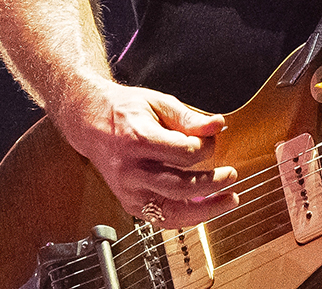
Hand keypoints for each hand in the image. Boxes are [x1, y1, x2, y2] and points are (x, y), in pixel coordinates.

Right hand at [52, 77, 239, 229]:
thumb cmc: (124, 111)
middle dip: (212, 183)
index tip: (212, 138)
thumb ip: (189, 117)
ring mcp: (128, 190)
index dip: (206, 146)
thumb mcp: (158, 102)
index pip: (185, 153)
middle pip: (180, 186)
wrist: (90, 122)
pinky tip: (204, 211)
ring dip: (204, 211)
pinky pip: (160, 219)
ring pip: (171, 211)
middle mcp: (131, 169)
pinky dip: (185, 218)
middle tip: (231, 175)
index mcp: (139, 139)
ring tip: (227, 201)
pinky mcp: (128, 203)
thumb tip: (217, 126)